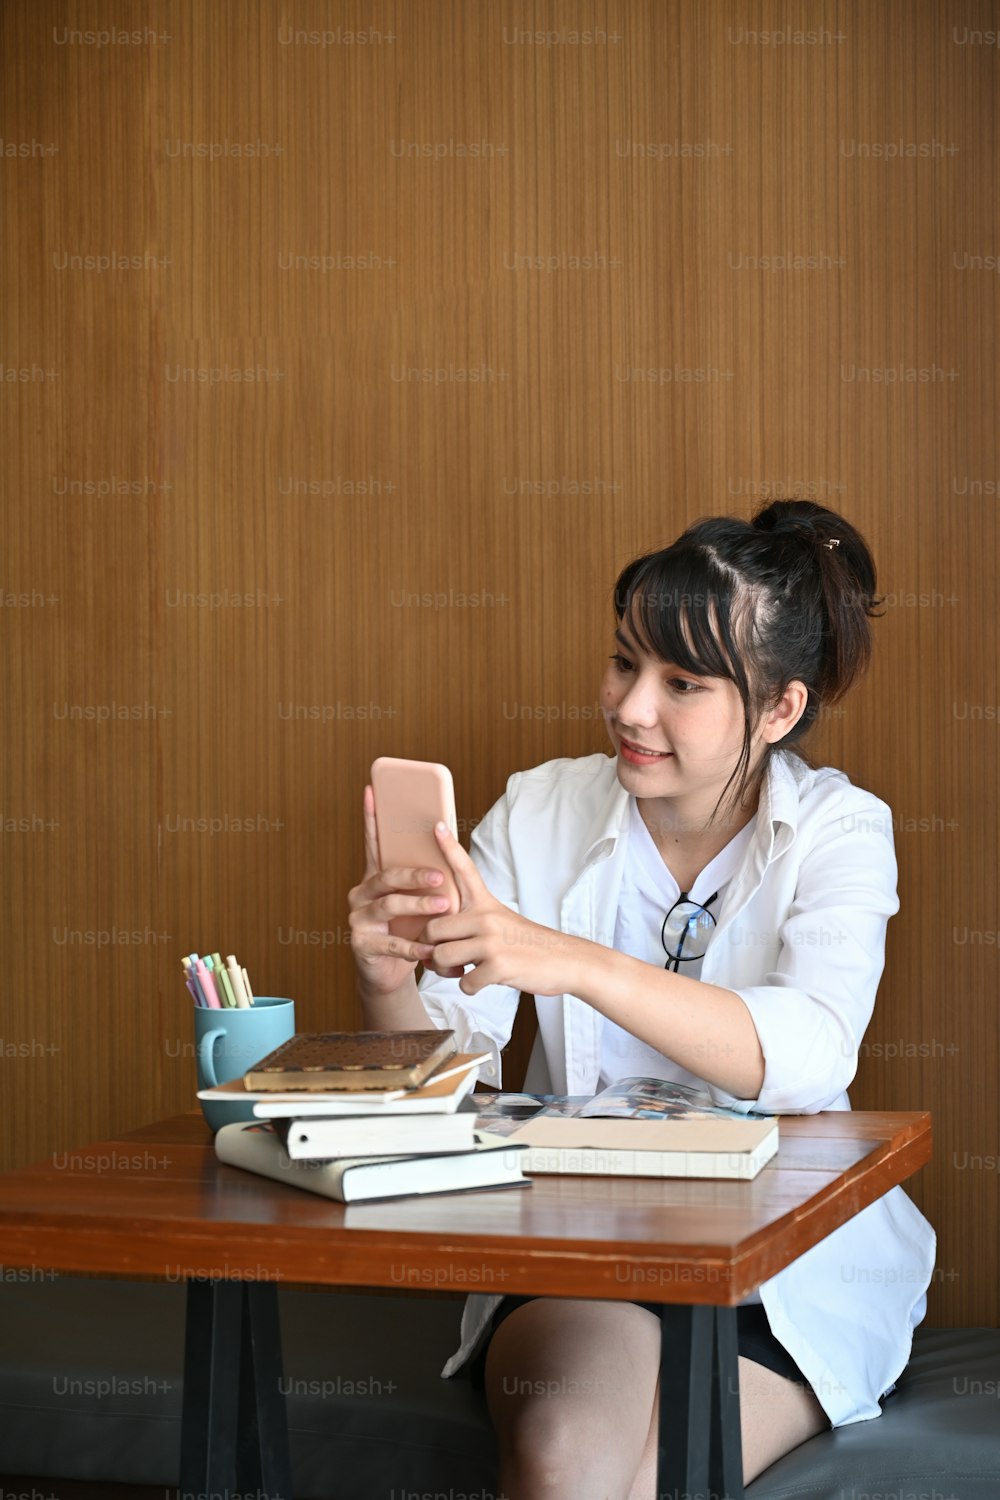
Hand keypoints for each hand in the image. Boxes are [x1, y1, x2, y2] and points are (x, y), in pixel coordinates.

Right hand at [347, 786, 453, 998]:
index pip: (373, 843)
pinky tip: (431, 947)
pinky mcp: (361, 945)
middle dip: (414, 874)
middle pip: (386, 876)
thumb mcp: (416, 902)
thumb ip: (424, 879)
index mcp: (375, 878)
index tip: (372, 790)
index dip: (370, 817)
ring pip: (388, 906)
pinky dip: (414, 946)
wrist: (389, 973)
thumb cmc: (407, 930)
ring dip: (418, 905)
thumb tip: (448, 843)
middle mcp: (361, 894)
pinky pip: (391, 943)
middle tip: (440, 876)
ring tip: (443, 906)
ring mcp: (358, 919)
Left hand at [421, 822, 578, 996]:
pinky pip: (464, 982)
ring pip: (442, 957)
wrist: (566, 961)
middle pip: (433, 929)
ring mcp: (491, 941)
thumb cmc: (528, 945)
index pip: (464, 870)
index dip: (448, 847)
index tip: (436, 824)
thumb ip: (471, 924)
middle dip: (432, 949)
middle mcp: (486, 917)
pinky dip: (470, 987)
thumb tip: (437, 940)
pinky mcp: (498, 965)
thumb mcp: (502, 922)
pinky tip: (484, 981)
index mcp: (486, 904)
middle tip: (445, 958)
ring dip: (447, 971)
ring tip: (462, 971)